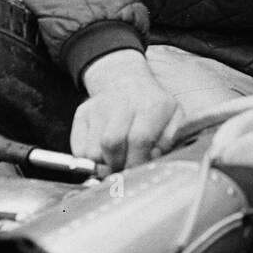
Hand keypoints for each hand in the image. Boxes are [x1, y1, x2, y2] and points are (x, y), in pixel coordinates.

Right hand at [73, 50, 181, 171]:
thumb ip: (168, 140)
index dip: (138, 162)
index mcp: (150, 105)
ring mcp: (98, 108)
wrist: (127, 81)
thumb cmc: (153, 107)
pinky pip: (79, 150)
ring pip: (92, 151)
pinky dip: (90, 160)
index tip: (138, 172)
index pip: (140, 139)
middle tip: (125, 170)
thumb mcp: (173, 118)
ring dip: (103, 164)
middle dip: (119, 165)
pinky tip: (104, 154)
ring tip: (116, 161)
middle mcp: (122, 103)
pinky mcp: (82, 114)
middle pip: (112, 144)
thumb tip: (152, 158)